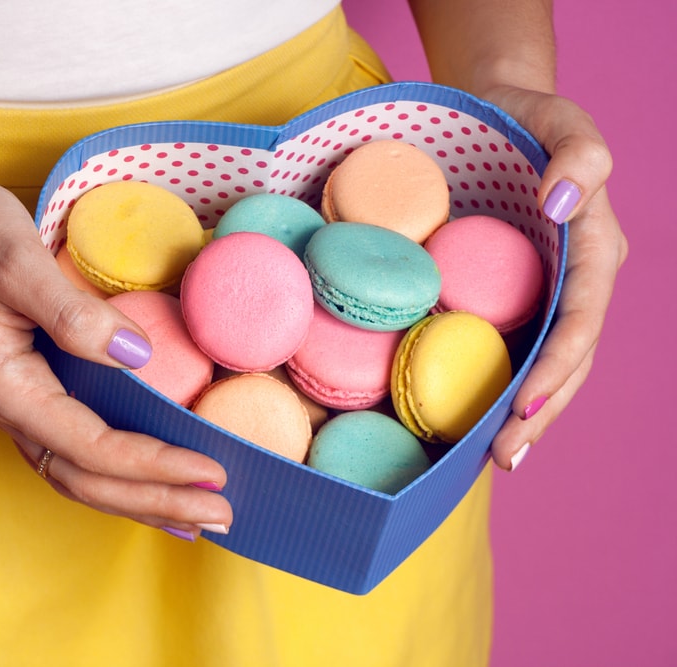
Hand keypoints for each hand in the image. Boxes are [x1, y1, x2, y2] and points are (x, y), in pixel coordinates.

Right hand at [0, 143, 232, 537]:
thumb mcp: (19, 262)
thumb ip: (73, 313)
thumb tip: (138, 356)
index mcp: (4, 386)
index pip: (88, 445)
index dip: (150, 464)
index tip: (209, 470)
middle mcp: (10, 409)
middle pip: (87, 479)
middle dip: (154, 500)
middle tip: (222, 515)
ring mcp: (21, 405)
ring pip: (81, 475)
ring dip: (140, 499)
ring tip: (198, 517)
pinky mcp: (35, 393)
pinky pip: (80, 451)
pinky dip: (122, 475)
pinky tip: (156, 481)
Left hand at [481, 86, 627, 469]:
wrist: (496, 114)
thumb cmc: (528, 116)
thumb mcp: (560, 118)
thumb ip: (578, 155)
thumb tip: (562, 204)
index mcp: (594, 249)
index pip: (582, 321)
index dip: (559, 367)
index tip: (525, 406)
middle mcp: (575, 281)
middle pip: (567, 359)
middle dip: (540, 411)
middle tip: (504, 457)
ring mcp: (545, 293)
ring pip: (542, 363)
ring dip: (523, 413)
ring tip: (495, 457)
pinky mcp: (511, 294)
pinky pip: (510, 344)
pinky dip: (497, 383)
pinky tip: (472, 417)